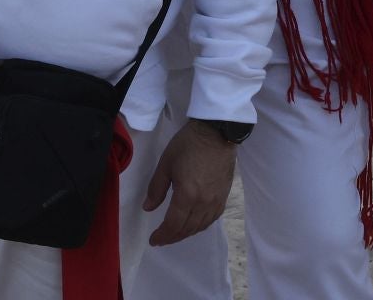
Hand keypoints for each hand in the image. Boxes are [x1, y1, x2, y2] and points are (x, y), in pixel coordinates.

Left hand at [141, 120, 238, 245]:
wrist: (217, 133)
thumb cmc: (188, 145)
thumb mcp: (166, 163)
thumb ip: (156, 188)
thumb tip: (148, 208)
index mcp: (187, 195)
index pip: (173, 224)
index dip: (162, 235)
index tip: (154, 240)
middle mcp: (203, 203)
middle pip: (187, 229)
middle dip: (172, 237)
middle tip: (161, 239)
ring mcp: (216, 201)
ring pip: (200, 226)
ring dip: (186, 233)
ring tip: (175, 234)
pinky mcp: (224, 196)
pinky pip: (212, 219)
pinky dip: (201, 226)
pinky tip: (194, 224)